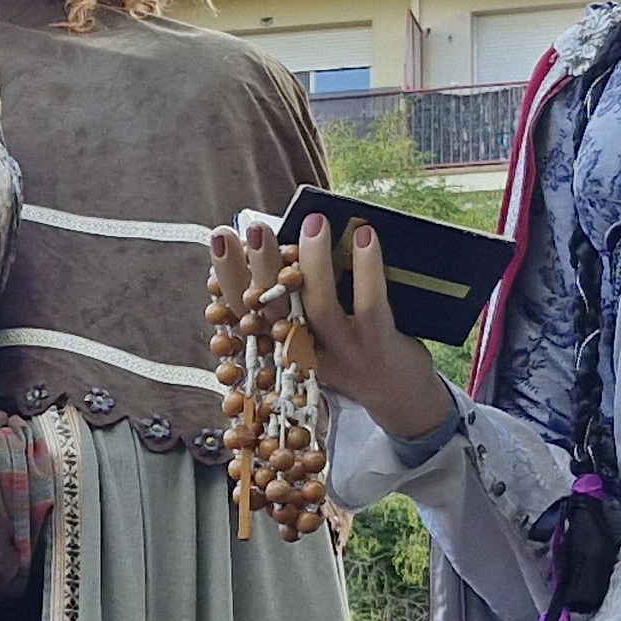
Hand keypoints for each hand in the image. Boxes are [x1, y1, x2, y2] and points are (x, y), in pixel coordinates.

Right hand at [217, 213, 454, 440]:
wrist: (400, 398)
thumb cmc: (354, 352)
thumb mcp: (315, 332)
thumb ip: (297, 295)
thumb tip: (292, 236)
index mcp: (279, 347)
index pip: (242, 311)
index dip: (227, 275)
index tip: (220, 237)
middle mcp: (303, 355)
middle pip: (273, 308)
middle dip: (260, 264)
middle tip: (255, 227)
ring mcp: (342, 353)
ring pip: (319, 306)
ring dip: (314, 261)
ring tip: (314, 222)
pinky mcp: (379, 347)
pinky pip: (369, 304)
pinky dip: (366, 268)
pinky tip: (365, 236)